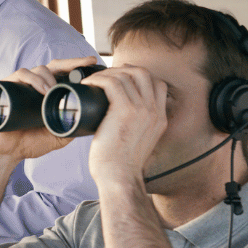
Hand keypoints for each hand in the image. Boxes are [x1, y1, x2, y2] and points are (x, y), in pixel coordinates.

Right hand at [0, 56, 100, 163]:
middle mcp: (35, 87)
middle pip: (54, 66)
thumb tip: (92, 120)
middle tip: (85, 63)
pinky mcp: (7, 88)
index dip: (77, 67)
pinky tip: (43, 90)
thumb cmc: (31, 143)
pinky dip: (33, 79)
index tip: (92, 62)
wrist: (8, 153)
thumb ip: (73, 126)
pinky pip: (20, 75)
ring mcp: (21, 86)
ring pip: (38, 69)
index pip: (64, 74)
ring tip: (54, 90)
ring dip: (49, 77)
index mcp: (48, 94)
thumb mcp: (59, 136)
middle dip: (71, 62)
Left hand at [79, 66, 166, 187]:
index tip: (121, 79)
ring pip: (126, 75)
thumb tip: (118, 118)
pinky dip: (98, 79)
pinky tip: (88, 83)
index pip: (158, 85)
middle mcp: (154, 112)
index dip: (138, 76)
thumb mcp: (138, 144)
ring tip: (93, 80)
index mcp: (159, 119)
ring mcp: (141, 110)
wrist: (119, 178)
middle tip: (105, 75)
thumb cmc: (120, 166)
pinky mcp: (124, 111)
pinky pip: (112, 83)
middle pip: (143, 73)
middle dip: (123, 69)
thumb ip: (136, 128)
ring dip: (106, 73)